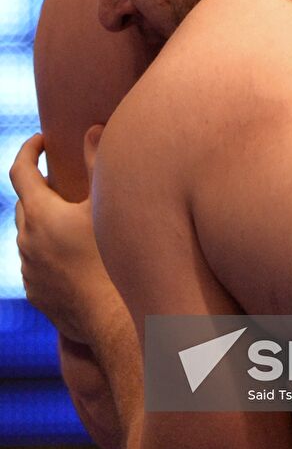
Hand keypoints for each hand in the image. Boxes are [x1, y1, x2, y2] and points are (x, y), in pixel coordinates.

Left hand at [11, 130, 120, 343]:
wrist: (113, 318)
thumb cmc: (114, 257)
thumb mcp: (107, 205)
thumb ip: (97, 163)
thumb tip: (92, 129)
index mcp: (41, 215)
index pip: (21, 171)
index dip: (29, 150)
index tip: (42, 140)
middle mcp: (27, 241)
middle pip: (24, 203)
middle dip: (39, 188)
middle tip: (62, 179)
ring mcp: (29, 270)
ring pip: (28, 235)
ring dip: (43, 222)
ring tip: (71, 218)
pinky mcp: (37, 293)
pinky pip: (35, 263)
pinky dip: (47, 250)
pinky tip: (73, 253)